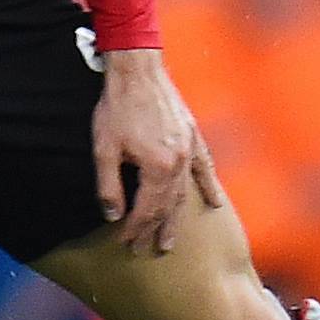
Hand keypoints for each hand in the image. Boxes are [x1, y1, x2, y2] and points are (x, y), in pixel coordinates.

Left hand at [89, 47, 226, 255]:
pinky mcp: (194, 137)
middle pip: (167, 206)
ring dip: (176, 218)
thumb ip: (108, 186)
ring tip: (170, 239)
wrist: (137, 70)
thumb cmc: (117, 108)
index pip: (146, 209)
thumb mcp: (104, 149)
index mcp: (157, 167)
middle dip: (155, 230)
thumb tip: (113, 215)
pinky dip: (209, 187)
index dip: (135, 228)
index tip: (125, 242)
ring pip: (185, 193)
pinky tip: (215, 204)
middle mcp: (179, 162)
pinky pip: (205, 169)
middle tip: (147, 250)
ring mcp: (190, 150)